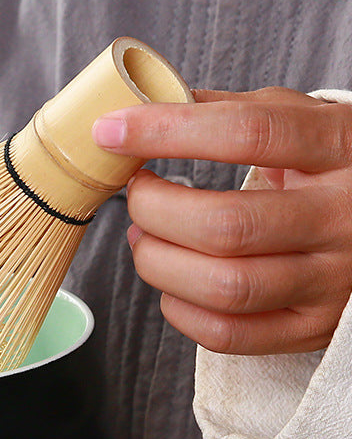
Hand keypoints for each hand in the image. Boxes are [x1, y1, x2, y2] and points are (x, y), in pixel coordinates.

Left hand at [92, 87, 351, 354]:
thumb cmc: (333, 166)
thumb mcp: (301, 120)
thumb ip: (229, 111)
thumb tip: (146, 105)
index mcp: (340, 148)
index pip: (248, 133)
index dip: (167, 131)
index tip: (111, 131)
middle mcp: (344, 218)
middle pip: (225, 225)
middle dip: (153, 210)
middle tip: (137, 194)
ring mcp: (332, 281)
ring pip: (223, 285)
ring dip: (158, 262)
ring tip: (144, 238)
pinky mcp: (312, 328)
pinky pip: (227, 333)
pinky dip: (179, 309)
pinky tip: (173, 284)